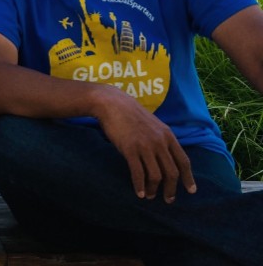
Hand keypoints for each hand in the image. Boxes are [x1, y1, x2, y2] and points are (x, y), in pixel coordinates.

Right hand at [93, 87, 194, 202]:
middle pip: (171, 172)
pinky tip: (139, 193)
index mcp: (168, 136)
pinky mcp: (130, 149)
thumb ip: (161, 138)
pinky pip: (138, 172)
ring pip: (156, 175)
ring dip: (154, 189)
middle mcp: (159, 142)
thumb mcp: (153, 124)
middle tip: (169, 200)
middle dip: (171, 189)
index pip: (183, 161)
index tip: (191, 190)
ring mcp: (145, 146)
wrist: (112, 104)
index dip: (188, 178)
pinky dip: (140, 185)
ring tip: (151, 196)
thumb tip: (166, 155)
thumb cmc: (131, 114)